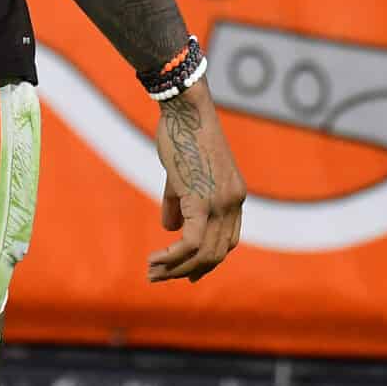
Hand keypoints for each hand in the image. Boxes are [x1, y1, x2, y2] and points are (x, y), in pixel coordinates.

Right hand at [148, 85, 245, 282]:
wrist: (186, 108)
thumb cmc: (183, 133)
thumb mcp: (183, 173)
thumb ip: (179, 202)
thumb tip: (170, 229)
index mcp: (235, 196)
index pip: (227, 241)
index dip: (208, 261)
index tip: (186, 272)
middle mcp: (233, 203)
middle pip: (217, 254)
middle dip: (188, 271)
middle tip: (161, 277)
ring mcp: (220, 203)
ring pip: (203, 253)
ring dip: (176, 268)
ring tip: (152, 271)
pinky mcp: (201, 200)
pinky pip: (190, 242)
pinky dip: (173, 256)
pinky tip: (155, 259)